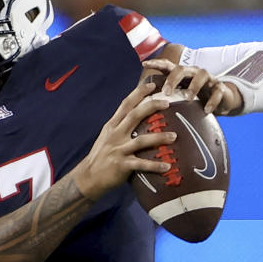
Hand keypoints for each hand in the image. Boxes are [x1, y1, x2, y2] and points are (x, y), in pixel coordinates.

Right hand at [74, 82, 176, 199]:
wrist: (88, 177)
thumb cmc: (102, 157)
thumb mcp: (108, 137)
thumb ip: (121, 128)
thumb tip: (139, 118)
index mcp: (112, 126)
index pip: (126, 104)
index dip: (138, 93)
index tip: (152, 84)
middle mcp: (115, 135)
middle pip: (134, 115)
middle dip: (151, 107)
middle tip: (167, 103)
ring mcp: (118, 150)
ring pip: (141, 140)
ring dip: (159, 137)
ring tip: (174, 136)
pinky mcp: (121, 165)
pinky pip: (141, 164)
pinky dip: (154, 165)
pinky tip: (167, 166)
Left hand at [142, 58, 242, 114]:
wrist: (221, 101)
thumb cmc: (194, 99)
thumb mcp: (179, 97)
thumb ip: (165, 99)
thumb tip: (142, 109)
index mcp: (181, 75)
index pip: (167, 66)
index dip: (156, 63)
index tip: (144, 63)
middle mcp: (193, 73)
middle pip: (182, 69)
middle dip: (173, 79)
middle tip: (166, 92)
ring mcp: (208, 79)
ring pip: (201, 75)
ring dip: (193, 87)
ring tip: (188, 98)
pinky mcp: (220, 88)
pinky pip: (217, 92)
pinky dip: (212, 101)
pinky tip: (206, 110)